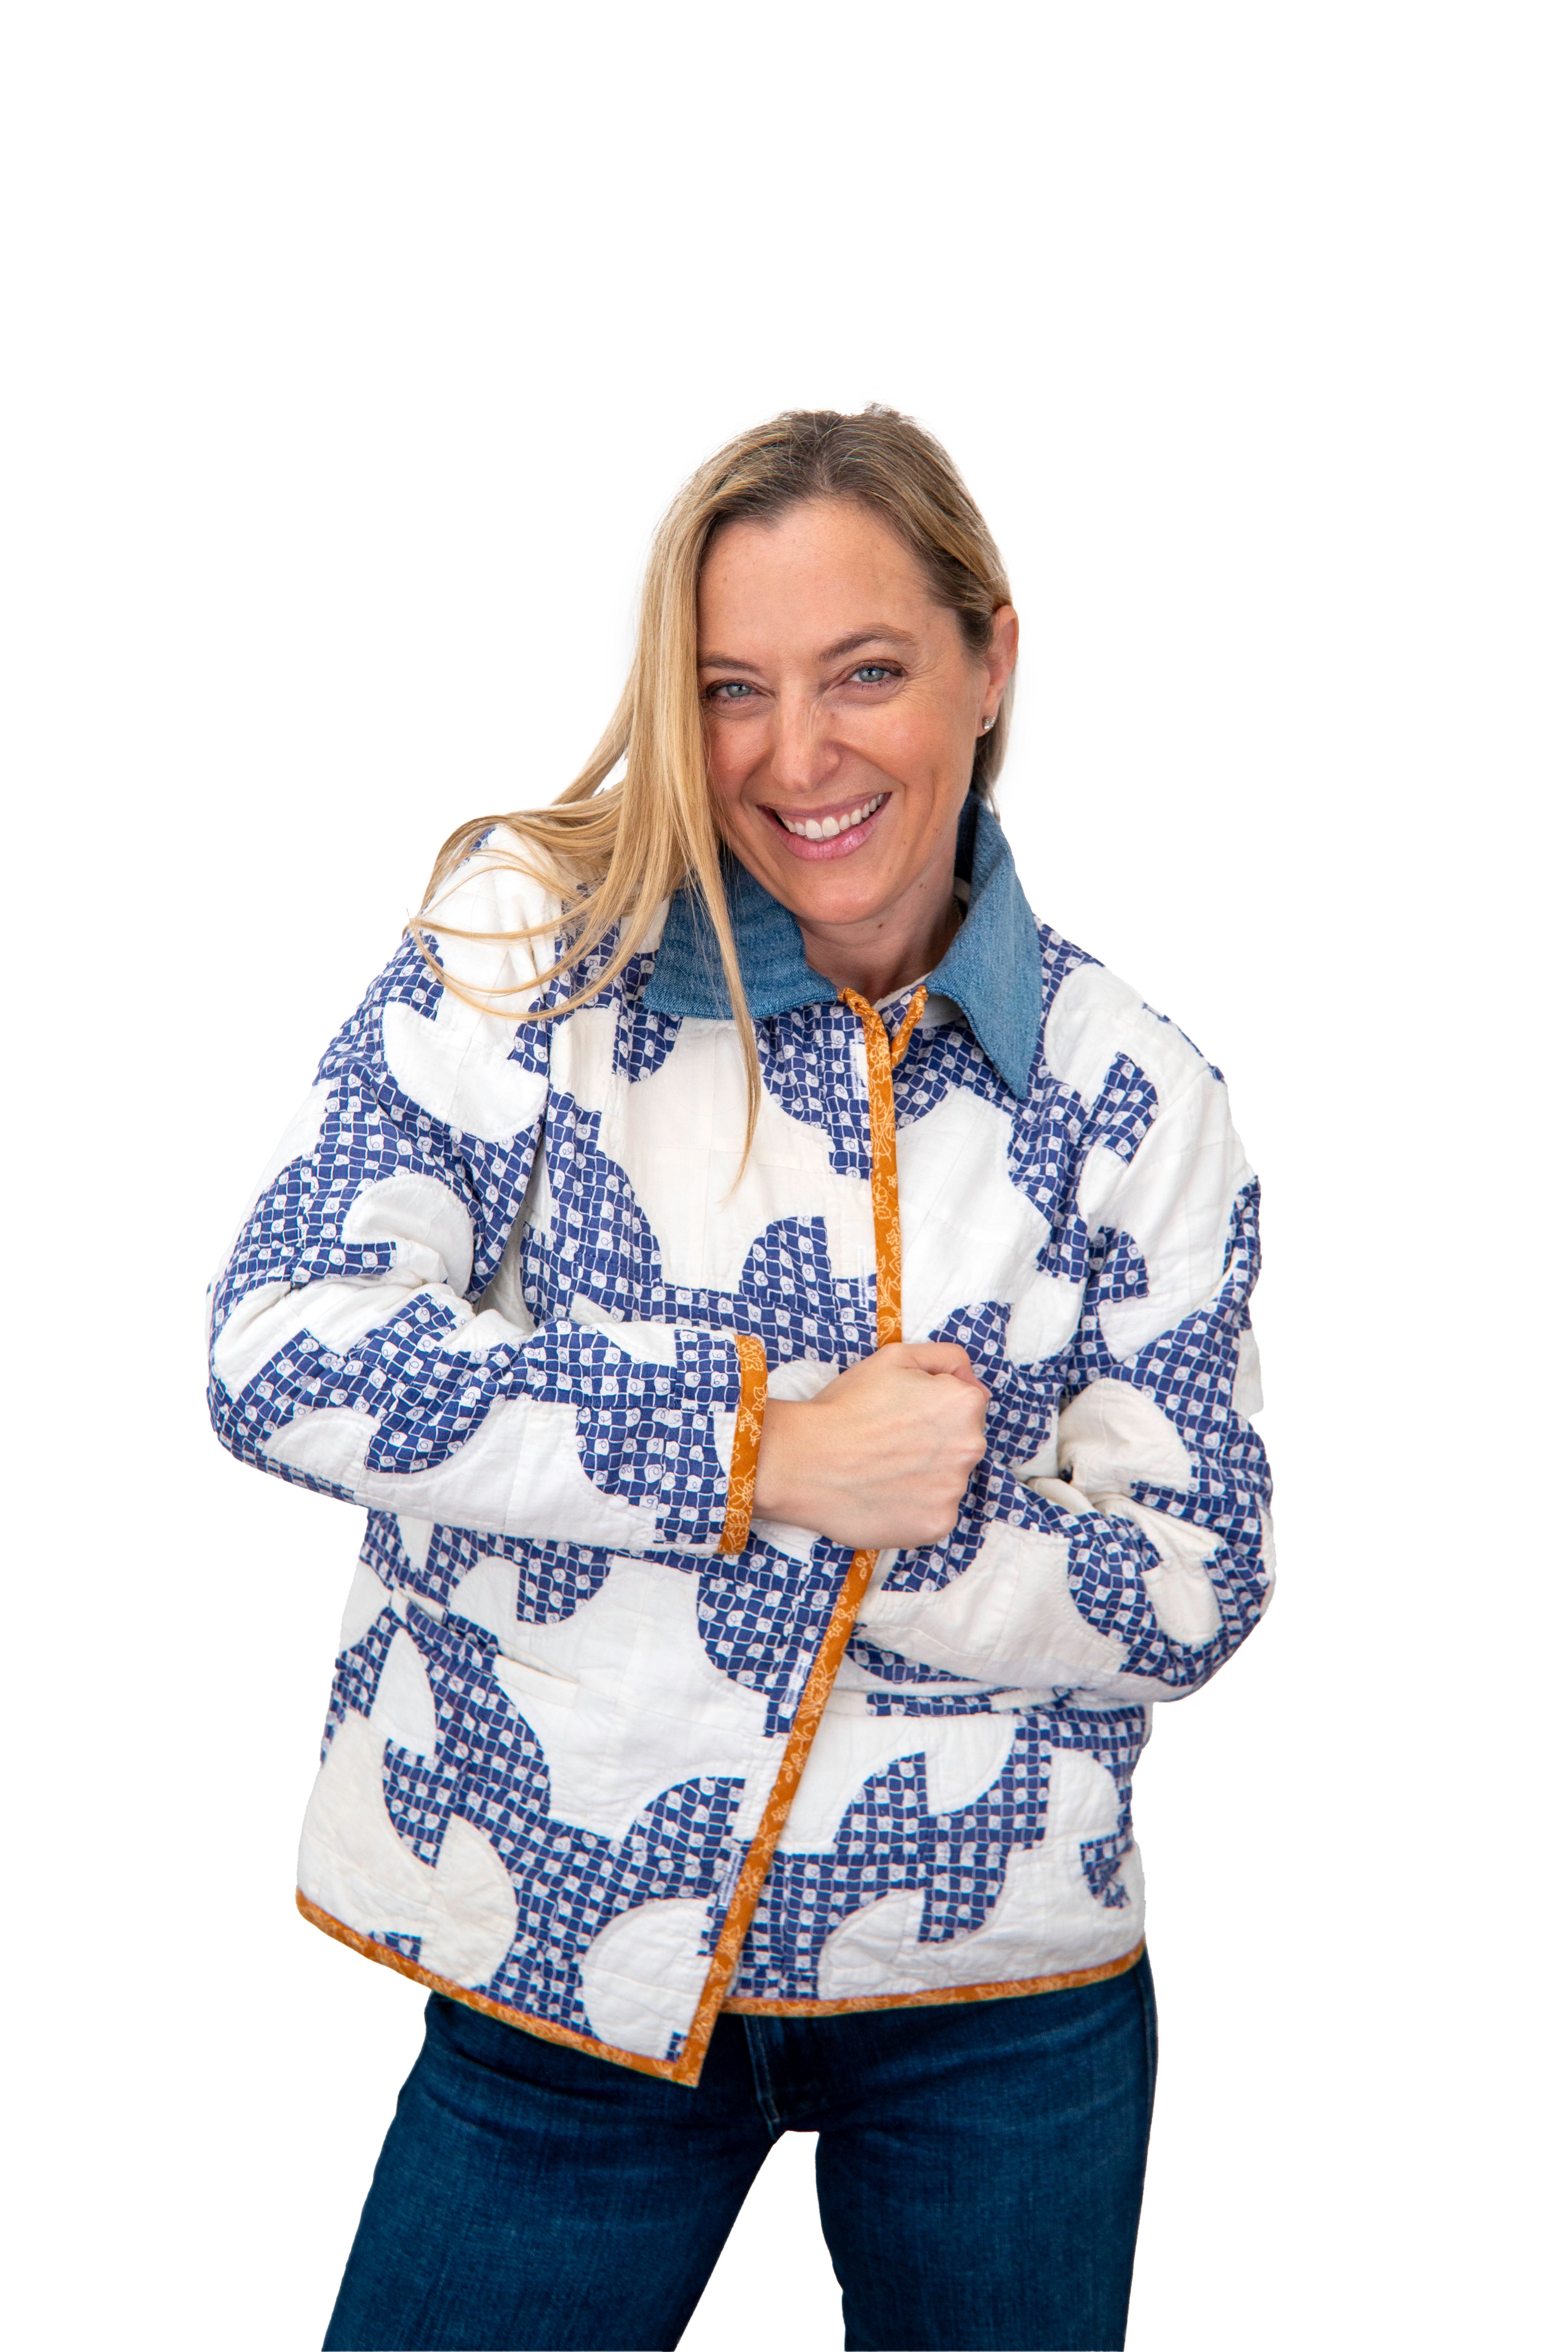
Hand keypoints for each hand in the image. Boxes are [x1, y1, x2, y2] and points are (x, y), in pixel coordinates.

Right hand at [751, 1343, 989, 1550]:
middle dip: (934, 1442)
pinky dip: (914, 1508)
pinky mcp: (938, 1525)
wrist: (804, 1462)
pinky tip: (884, 1496)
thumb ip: (945, 1357)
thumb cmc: (845, 1408)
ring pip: (947, 1481)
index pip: (967, 1405)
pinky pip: (934, 1514)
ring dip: (924, 1477)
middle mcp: (970, 1447)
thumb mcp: (895, 1357)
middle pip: (962, 1444)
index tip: (903, 1415)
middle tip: (889, 1443)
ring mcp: (955, 1490)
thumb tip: (969, 1376)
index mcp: (964, 1404)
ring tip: (882, 1471)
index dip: (933, 1407)